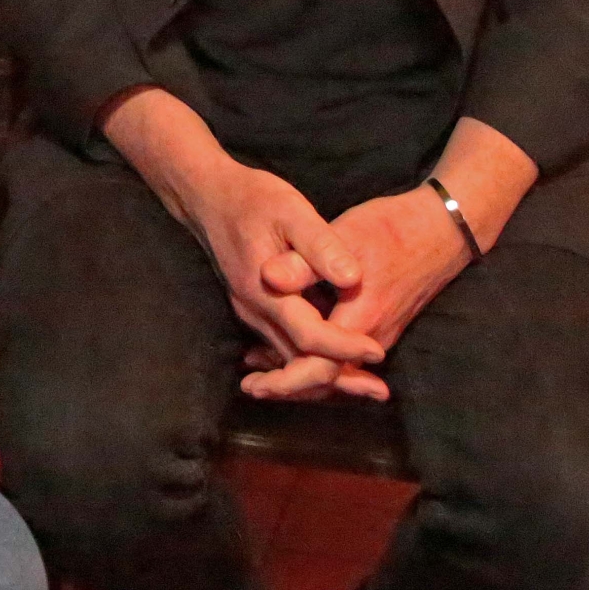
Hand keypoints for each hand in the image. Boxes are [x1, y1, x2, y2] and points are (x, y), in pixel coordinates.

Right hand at [185, 161, 390, 400]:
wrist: (208, 197)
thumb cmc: (253, 199)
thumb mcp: (291, 210)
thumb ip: (320, 245)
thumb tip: (352, 277)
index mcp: (265, 290)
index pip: (308, 336)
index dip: (344, 348)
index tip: (378, 353)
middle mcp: (255, 311)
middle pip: (298, 362)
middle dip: (340, 377)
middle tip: (380, 392)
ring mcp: (251, 313)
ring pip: (289, 359)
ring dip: (326, 373)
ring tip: (368, 383)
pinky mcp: (254, 309)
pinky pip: (283, 346)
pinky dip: (310, 358)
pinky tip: (337, 357)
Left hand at [243, 186, 463, 396]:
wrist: (442, 229)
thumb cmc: (392, 228)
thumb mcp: (344, 235)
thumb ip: (305, 261)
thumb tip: (265, 277)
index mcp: (362, 319)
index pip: (321, 370)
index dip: (286, 381)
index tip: (254, 385)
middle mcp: (374, 338)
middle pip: (327, 379)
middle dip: (288, 385)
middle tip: (249, 386)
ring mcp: (381, 335)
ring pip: (336, 370)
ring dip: (300, 373)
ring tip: (260, 371)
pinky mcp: (381, 326)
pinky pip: (346, 357)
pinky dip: (316, 359)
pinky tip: (290, 347)